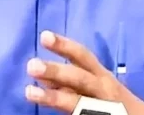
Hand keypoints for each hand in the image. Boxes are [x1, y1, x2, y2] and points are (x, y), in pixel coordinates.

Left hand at [25, 31, 143, 113]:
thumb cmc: (114, 101)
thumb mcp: (97, 86)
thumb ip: (71, 82)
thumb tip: (43, 77)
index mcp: (102, 77)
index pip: (83, 57)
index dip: (64, 46)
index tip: (44, 36)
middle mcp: (103, 91)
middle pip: (79, 78)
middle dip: (56, 71)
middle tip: (31, 65)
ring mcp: (103, 108)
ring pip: (77, 103)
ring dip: (54, 97)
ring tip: (29, 92)